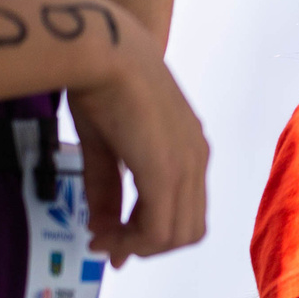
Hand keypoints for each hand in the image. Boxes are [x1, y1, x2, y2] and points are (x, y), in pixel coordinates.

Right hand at [65, 38, 207, 264]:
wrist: (102, 51)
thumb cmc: (101, 85)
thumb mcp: (105, 148)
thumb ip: (108, 193)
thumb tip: (103, 234)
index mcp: (189, 148)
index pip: (186, 209)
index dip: (151, 234)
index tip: (112, 240)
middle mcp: (197, 159)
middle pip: (188, 230)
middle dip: (148, 246)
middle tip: (109, 243)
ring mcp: (186, 164)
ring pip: (178, 234)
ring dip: (140, 246)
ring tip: (104, 238)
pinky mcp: (166, 170)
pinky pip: (158, 227)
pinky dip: (133, 241)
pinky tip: (105, 234)